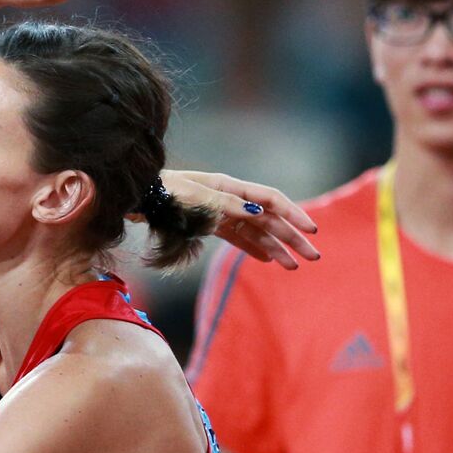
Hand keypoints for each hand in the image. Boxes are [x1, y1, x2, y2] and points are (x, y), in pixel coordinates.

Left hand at [161, 169, 321, 269]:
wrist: (138, 199)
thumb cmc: (164, 194)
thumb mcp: (196, 198)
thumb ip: (226, 206)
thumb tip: (257, 212)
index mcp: (228, 186)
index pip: (270, 200)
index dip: (293, 214)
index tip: (312, 230)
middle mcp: (229, 198)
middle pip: (269, 218)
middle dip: (292, 237)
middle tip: (314, 256)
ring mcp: (221, 212)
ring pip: (256, 231)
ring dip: (276, 248)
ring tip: (294, 266)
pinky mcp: (211, 225)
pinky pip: (238, 238)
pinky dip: (253, 248)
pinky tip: (268, 260)